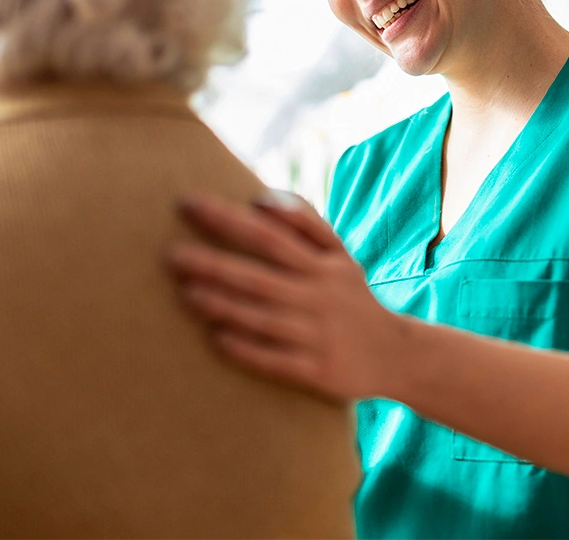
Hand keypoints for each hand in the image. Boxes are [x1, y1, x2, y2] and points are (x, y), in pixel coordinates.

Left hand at [167, 191, 403, 401]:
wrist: (396, 354)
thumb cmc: (352, 297)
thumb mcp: (339, 255)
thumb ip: (305, 222)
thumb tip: (260, 198)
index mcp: (322, 266)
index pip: (269, 235)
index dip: (228, 219)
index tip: (188, 204)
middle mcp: (319, 297)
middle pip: (260, 277)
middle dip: (215, 264)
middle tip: (171, 256)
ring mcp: (318, 335)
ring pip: (263, 318)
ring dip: (224, 305)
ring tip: (186, 294)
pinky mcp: (318, 371)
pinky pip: (277, 361)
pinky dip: (248, 349)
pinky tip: (216, 340)